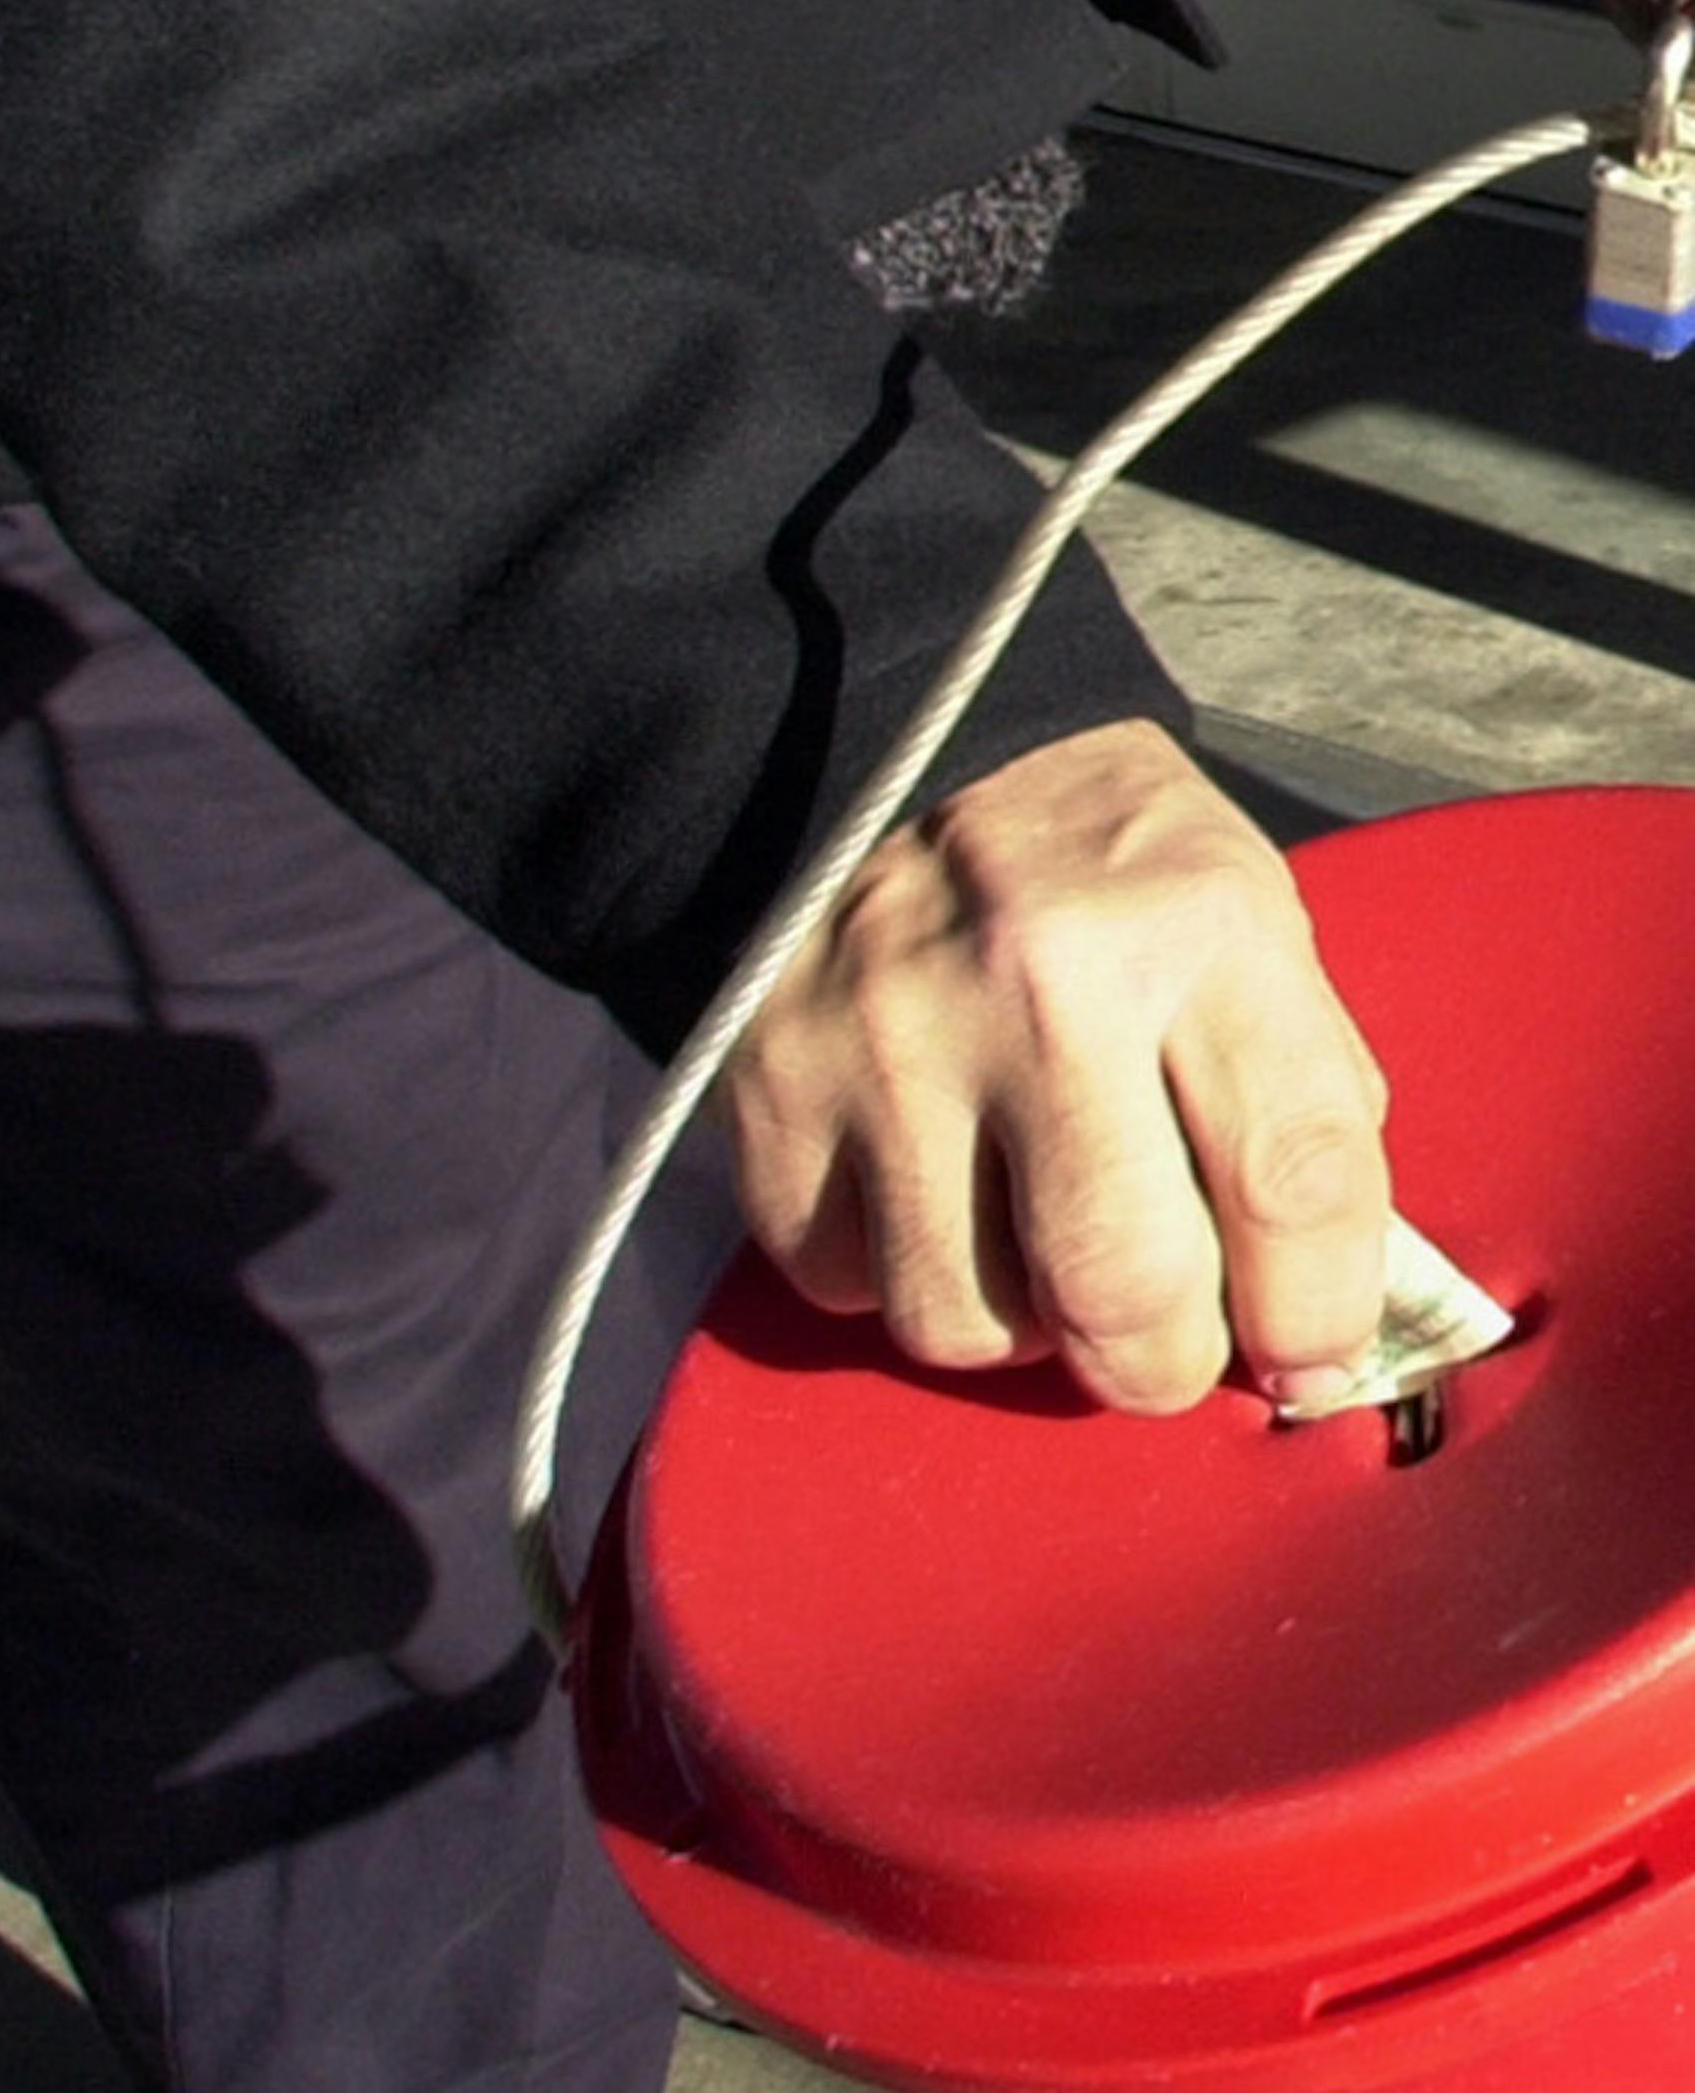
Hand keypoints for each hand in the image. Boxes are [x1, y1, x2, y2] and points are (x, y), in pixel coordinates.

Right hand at [720, 717, 1388, 1415]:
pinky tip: (923, 1180)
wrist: (906, 731)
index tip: (1305, 1352)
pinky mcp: (773, 1076)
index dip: (1318, 1315)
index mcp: (1197, 925)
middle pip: (1124, 1296)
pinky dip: (890, 1267)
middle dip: (1163, 1361)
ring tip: (1028, 1225)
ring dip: (1017, 1317)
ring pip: (967, 1324)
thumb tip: (1315, 1336)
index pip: (1294, 1185)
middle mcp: (1042, 978)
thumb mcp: (1252, 928)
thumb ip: (1300, 1117)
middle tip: (1163, 1333)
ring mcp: (891, 1034)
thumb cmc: (1110, 866)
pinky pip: (841, 1282)